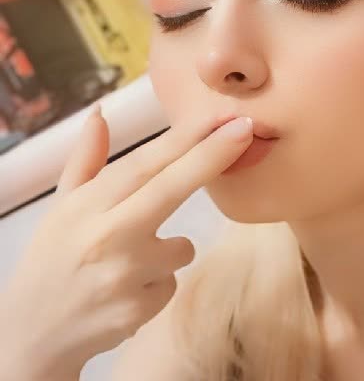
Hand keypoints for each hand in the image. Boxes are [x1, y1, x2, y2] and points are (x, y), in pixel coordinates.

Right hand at [0, 105, 252, 379]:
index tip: (220, 115)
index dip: (184, 138)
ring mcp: (124, 276)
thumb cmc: (53, 258)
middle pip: (170, 188)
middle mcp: (105, 236)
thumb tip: (100, 113)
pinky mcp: (139, 310)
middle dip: (212, 155)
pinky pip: (172, 282)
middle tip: (246, 128)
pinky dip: (158, 282)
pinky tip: (126, 291)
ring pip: (183, 248)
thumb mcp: (62, 206)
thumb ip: (86, 159)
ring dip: (169, 250)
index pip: (143, 164)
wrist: (33, 334)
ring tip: (125, 264)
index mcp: (86, 206)